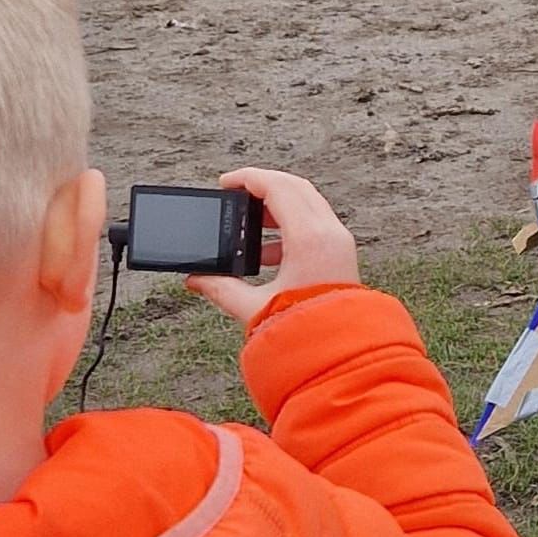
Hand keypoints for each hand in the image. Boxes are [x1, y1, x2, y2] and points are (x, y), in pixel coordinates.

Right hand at [186, 168, 359, 323]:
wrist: (341, 357)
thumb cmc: (306, 333)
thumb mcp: (255, 308)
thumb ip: (221, 289)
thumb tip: (196, 279)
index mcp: (309, 238)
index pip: (278, 187)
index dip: (248, 179)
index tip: (226, 183)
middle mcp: (329, 233)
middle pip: (295, 188)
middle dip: (262, 186)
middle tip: (236, 195)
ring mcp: (339, 243)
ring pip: (307, 203)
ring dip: (277, 206)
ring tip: (248, 227)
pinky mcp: (341, 255)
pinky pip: (315, 223)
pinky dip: (291, 225)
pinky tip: (267, 252)